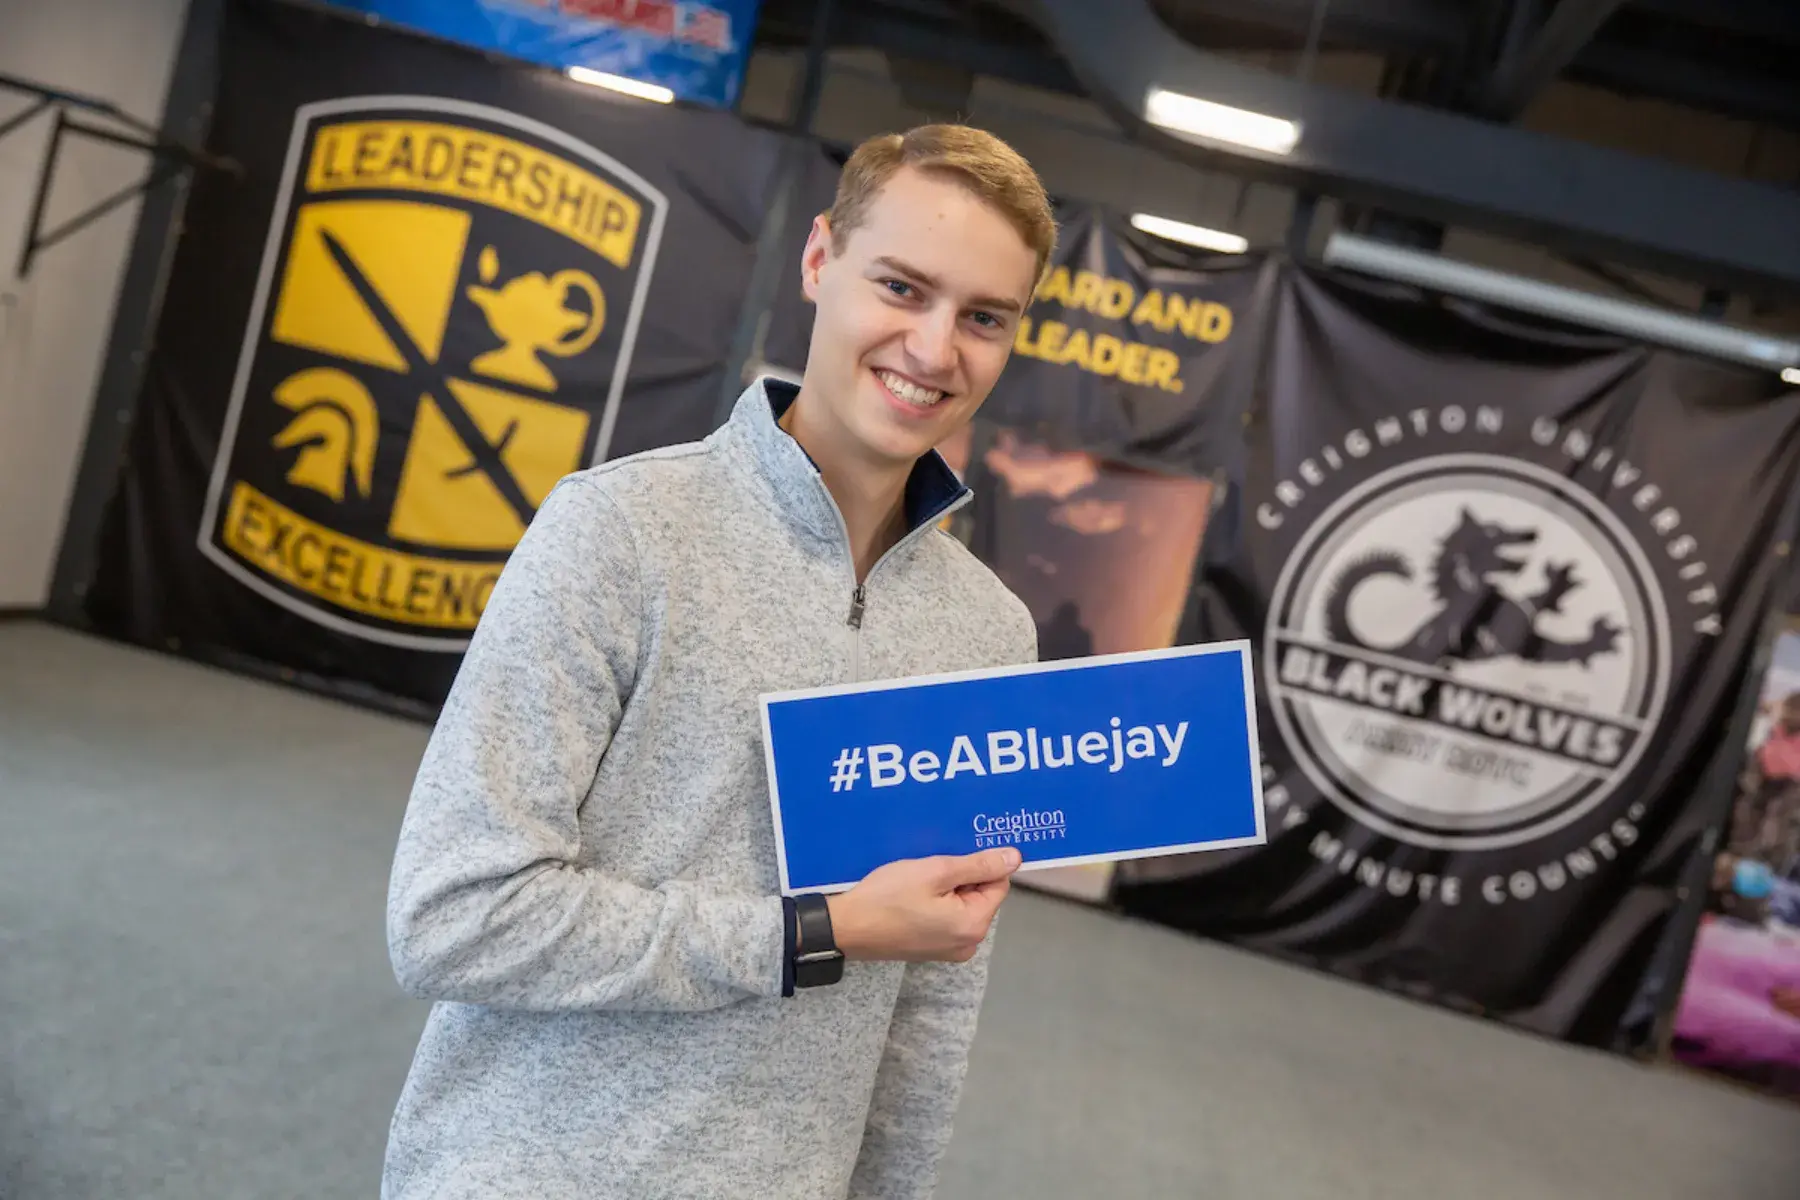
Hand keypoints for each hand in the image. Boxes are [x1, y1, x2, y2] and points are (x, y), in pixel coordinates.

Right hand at [826, 848, 1021, 963]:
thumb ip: (978, 866)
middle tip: (931, 866)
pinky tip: (913, 894)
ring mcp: (949, 950)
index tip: (954, 854)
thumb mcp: (935, 871)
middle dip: (961, 877)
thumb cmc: (887, 898)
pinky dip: (936, 903)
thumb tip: (1014, 858)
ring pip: (962, 906)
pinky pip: (946, 919)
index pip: (998, 884)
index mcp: (973, 925)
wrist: (846, 927)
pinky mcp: (932, 950)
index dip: (979, 864)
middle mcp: (968, 943)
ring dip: (946, 888)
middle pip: (980, 897)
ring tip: (919, 879)